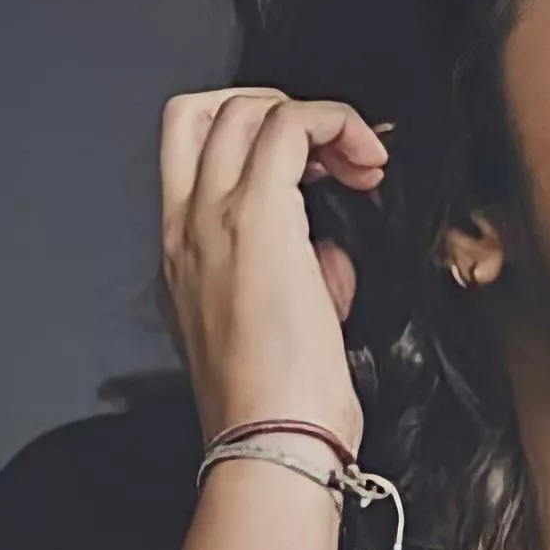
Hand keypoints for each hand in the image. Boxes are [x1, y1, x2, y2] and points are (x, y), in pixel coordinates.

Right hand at [159, 87, 387, 452]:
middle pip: (206, 112)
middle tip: (332, 153)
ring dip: (314, 118)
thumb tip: (326, 256)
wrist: (271, 441)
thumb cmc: (280, 404)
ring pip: (244, 108)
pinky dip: (336, 122)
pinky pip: (291, 125)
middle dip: (277, 110)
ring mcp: (213, 218)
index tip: (315, 170)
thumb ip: (296, 276)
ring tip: (360, 163)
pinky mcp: (257, 218)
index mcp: (182, 255)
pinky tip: (367, 162)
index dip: (257, 139)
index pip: (195, 153)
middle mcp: (185, 228)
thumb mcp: (279, 325)